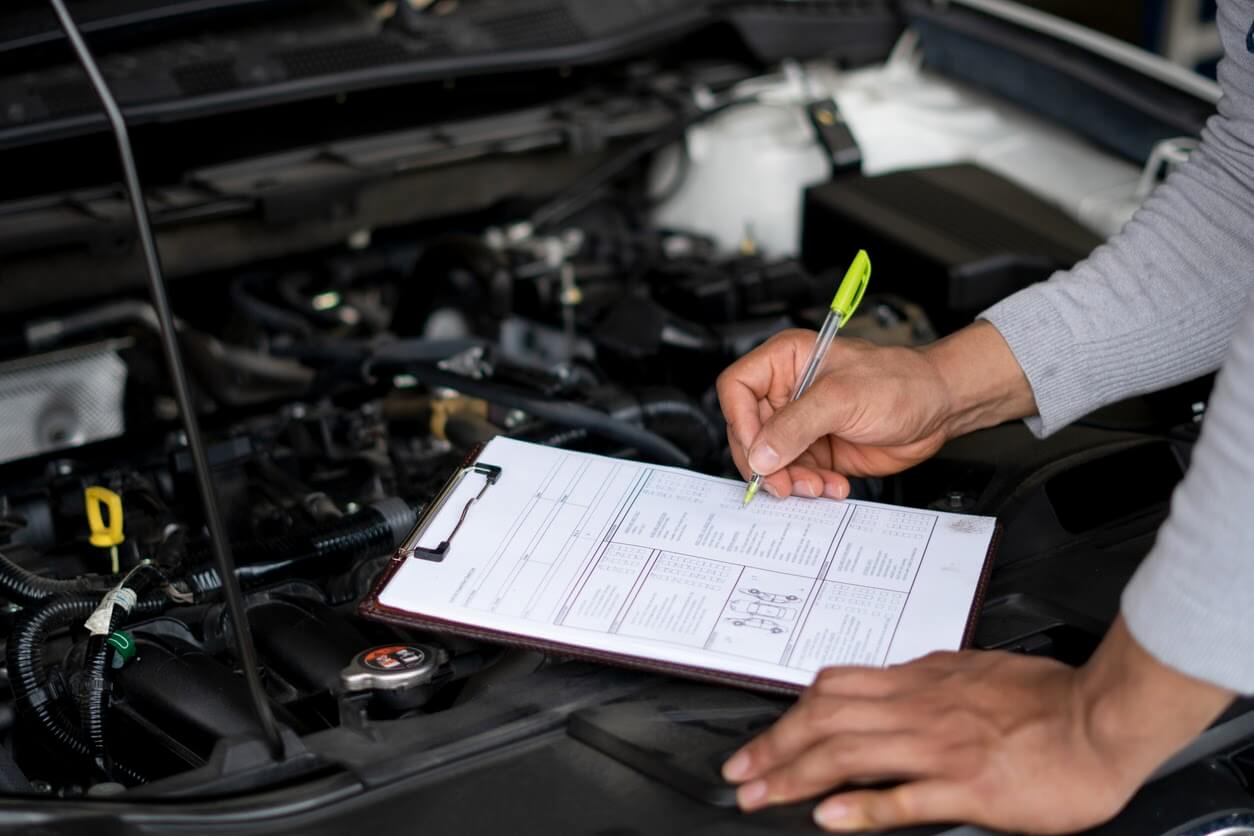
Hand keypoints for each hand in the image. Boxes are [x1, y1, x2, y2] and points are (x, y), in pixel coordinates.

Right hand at [716, 322, 1034, 498]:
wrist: (939, 408)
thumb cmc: (901, 382)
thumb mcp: (843, 398)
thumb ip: (796, 426)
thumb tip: (760, 453)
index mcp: (785, 361)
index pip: (737, 388)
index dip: (741, 422)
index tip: (758, 451)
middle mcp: (787, 392)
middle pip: (748, 432)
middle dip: (765, 462)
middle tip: (782, 483)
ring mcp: (800, 424)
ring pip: (770, 460)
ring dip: (790, 480)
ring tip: (816, 487)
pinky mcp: (816, 451)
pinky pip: (796, 475)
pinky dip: (810, 487)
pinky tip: (833, 486)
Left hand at [722, 618, 1232, 832]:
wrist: (1100, 720)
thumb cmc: (1046, 699)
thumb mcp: (970, 671)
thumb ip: (925, 679)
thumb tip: (890, 681)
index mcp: (919, 681)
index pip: (834, 689)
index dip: (790, 715)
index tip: (762, 739)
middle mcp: (918, 709)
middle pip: (826, 721)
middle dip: (775, 747)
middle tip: (739, 773)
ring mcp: (939, 747)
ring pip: (849, 754)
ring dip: (796, 776)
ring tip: (761, 796)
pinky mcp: (968, 786)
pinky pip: (903, 796)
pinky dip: (861, 806)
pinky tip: (829, 817)